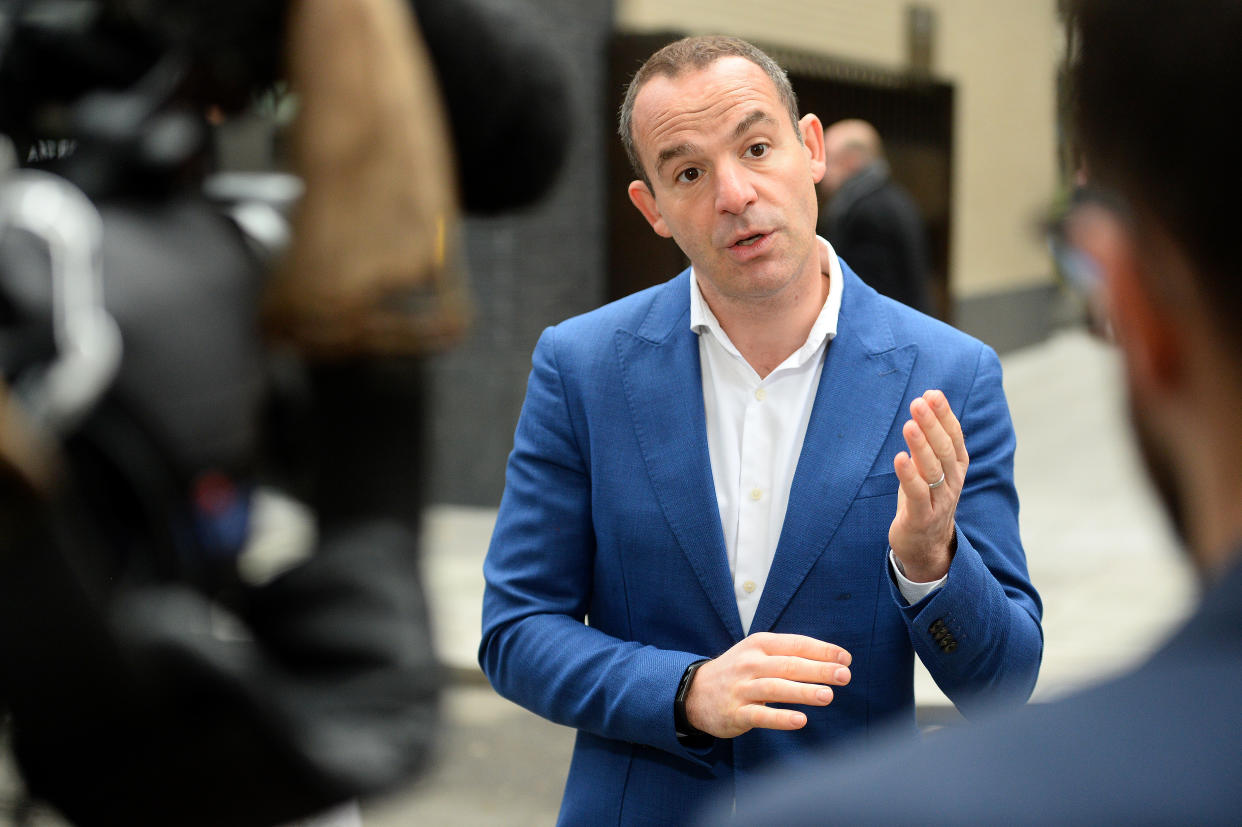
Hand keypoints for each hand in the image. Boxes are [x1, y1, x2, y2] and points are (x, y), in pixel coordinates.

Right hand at [684, 633, 851, 738]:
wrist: (694, 691)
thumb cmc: (738, 671)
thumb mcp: (757, 653)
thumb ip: (788, 654)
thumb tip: (831, 660)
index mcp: (759, 644)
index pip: (795, 644)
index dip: (822, 650)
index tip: (845, 658)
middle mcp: (751, 663)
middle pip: (789, 665)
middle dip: (818, 669)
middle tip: (844, 675)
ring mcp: (742, 688)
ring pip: (776, 688)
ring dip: (803, 692)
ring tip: (828, 696)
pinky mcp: (735, 712)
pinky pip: (760, 715)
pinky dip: (781, 718)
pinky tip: (801, 720)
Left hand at [889, 389, 968, 581]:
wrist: (925, 545)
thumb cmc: (924, 499)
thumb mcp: (928, 467)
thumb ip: (928, 440)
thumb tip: (924, 402)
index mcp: (957, 467)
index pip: (954, 436)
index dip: (944, 415)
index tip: (932, 393)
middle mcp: (952, 482)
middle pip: (945, 449)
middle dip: (933, 425)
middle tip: (919, 403)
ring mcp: (940, 501)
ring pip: (933, 470)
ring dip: (921, 446)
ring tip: (909, 425)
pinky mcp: (922, 517)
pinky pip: (918, 494)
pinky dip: (909, 475)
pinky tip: (899, 458)